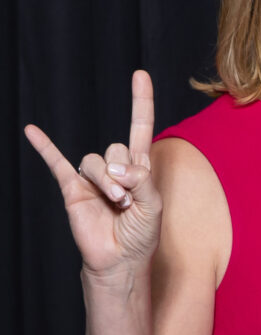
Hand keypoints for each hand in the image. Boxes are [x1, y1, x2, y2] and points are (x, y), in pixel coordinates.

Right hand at [24, 70, 162, 286]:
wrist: (120, 259)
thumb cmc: (141, 233)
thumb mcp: (153, 204)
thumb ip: (141, 180)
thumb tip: (117, 167)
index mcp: (138, 167)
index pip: (140, 127)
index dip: (141, 102)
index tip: (140, 75)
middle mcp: (114, 168)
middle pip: (117, 149)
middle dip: (125, 175)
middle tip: (129, 201)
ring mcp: (92, 177)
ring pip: (96, 160)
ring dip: (108, 182)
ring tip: (116, 204)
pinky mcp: (72, 189)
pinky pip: (56, 162)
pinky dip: (45, 146)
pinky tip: (32, 130)